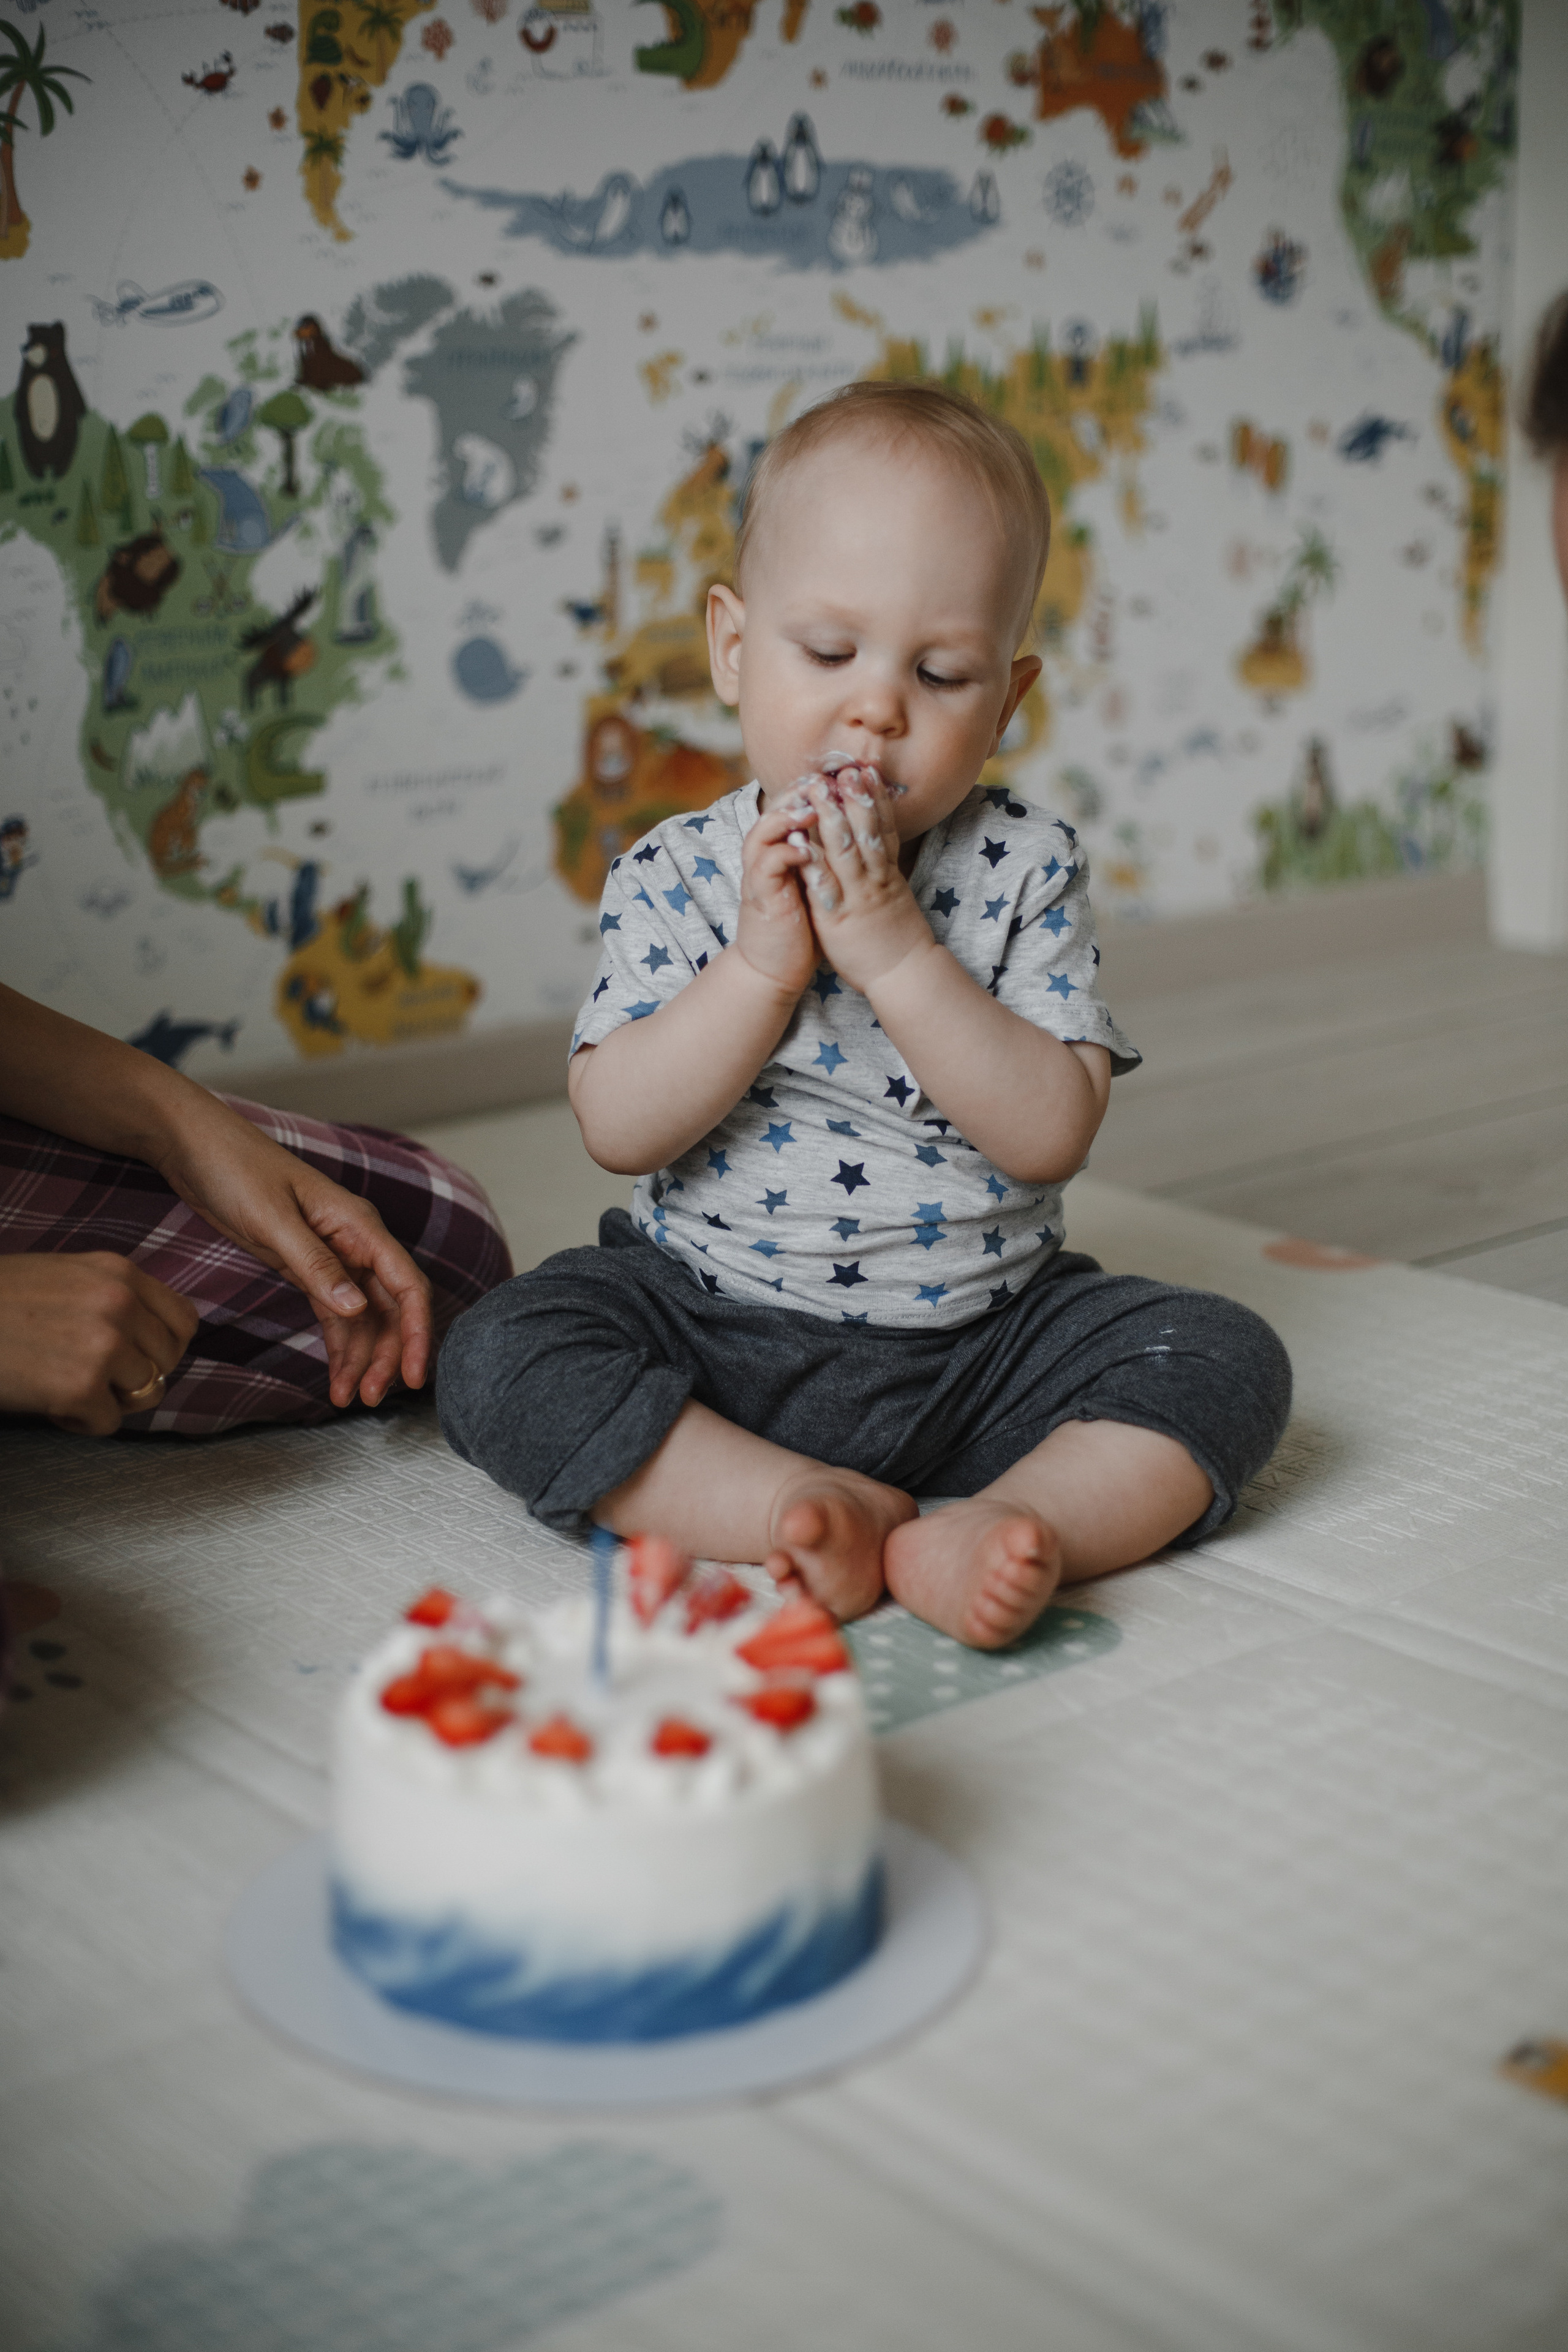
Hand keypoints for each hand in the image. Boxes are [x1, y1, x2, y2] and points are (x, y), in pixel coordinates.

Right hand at [0, 1252, 198, 1434]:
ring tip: (64, 1386)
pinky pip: (108, 1423)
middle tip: (91, 1376)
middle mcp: (120, 1303)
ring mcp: (104, 1344)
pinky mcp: (80, 1386)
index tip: (138, 1358)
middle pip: (168, 1362)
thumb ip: (114, 1297)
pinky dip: (78, 1422)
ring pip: (144, 1394)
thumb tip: (156, 1338)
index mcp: (118, 1272)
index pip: (184, 1320)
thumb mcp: (65, 1278)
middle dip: (135, 1377)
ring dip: (107, 1399)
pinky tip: (47, 1403)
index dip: (165, 1347)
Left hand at [154, 1093, 432, 1408]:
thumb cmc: (234, 1169)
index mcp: (358, 1225)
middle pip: (391, 1307)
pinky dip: (338, 1346)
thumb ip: (317, 1265)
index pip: (407, 1285)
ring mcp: (333, 1256)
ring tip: (352, 1398)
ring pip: (365, 1317)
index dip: (417, 1332)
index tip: (413, 1375)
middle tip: (371, 1398)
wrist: (194, 1145)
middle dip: (388, 1355)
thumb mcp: (272, 1220)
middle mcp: (355, 1242)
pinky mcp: (307, 1266)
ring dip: (363, 1357)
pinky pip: (336, 1313)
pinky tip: (336, 1377)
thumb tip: (357, 1309)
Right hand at [736, 793, 821, 1002]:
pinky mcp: (761, 895)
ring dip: (789, 815)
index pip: (792, 806)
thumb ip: (824, 856)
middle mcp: (767, 855)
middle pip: (776, 809)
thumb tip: (852, 830)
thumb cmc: (800, 926)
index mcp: (783, 850)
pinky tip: (804, 845)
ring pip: (766, 830)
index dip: (813, 788)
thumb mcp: (815, 884)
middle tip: (825, 776)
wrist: (775, 966)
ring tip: (812, 804)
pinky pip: (768, 864)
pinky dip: (784, 851)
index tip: (839, 775)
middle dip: (801, 790)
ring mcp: (760, 874)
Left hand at [796, 765, 934, 993]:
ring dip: (831, 817)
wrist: (904, 973)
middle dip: (853, 798)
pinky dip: (812, 861)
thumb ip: (885, 868)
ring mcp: (857, 896)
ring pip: (846, 851)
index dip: (875, 798)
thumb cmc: (894, 936)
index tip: (868, 770)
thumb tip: (880, 843)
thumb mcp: (895, 894)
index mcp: (887, 873)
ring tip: (820, 790)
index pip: (884, 828)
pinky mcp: (837, 917)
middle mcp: (874, 879)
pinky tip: (800, 841)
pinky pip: (824, 885)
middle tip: (843, 769)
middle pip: (865, 831)